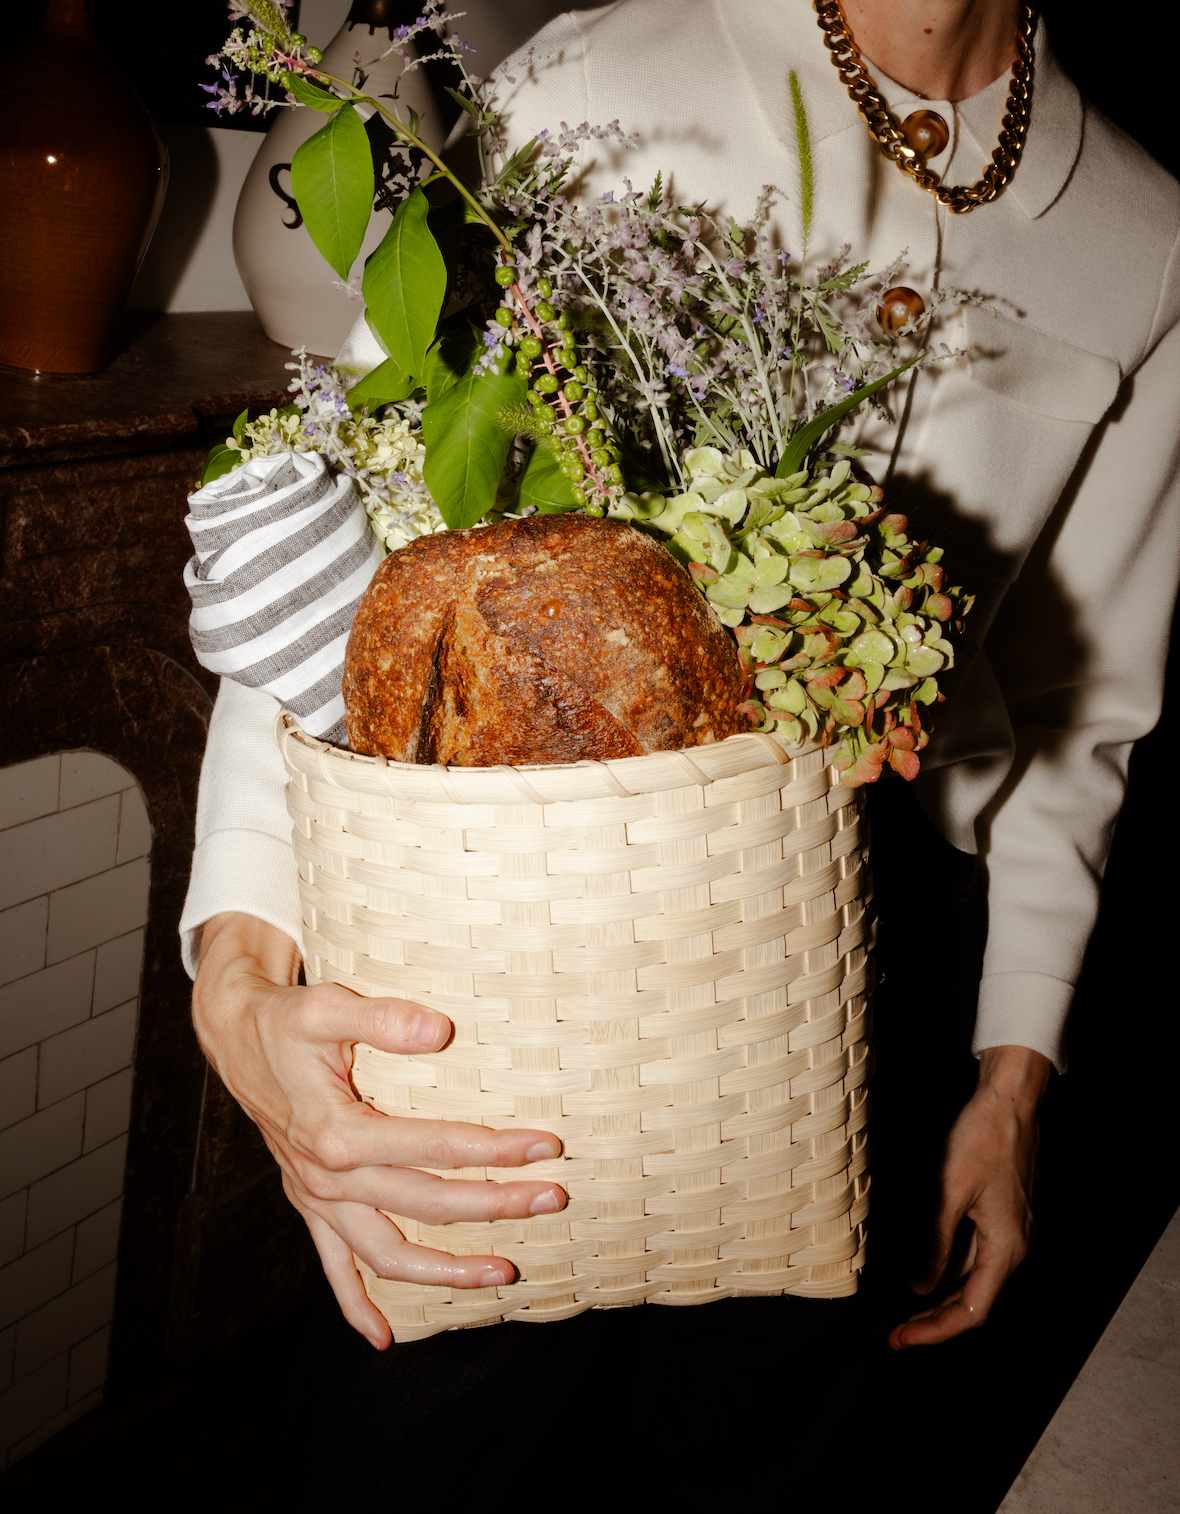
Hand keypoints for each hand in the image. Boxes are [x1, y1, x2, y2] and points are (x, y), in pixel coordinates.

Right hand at [192, 913, 567, 1349]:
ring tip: (504, 1274)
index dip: (494, 1151)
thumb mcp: (326, 1006)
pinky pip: (333, 1267)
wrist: (234, 1036)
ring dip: (447, 1269)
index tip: (546, 1146)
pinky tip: (382, 1338)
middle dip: (495, 1205)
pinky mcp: (310, 1203)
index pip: (434, 1149)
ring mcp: (317, 1198)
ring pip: (388, 1252)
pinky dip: (355, 1304)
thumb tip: (441, 1032)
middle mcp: (326, 1176)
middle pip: (426, 1204)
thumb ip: (384, 1019)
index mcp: (336, 1133)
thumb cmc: (286, 1019)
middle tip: (553, 1198)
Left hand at [889, 1044, 1050, 1348]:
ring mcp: (1007, 1231)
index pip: (971, 1309)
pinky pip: (973, 1254)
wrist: (1009, 1102)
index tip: (901, 1338)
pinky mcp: (998, 1215)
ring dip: (940, 1296)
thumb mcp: (949, 1190)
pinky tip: (924, 1268)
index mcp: (1006, 1247)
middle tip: (897, 1332)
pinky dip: (948, 1267)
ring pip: (972, 1278)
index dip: (935, 1330)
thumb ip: (934, 1242)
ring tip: (906, 1309)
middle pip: (972, 1300)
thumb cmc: (983, 1139)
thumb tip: (918, 1288)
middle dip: (934, 1320)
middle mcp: (1012, 1247)